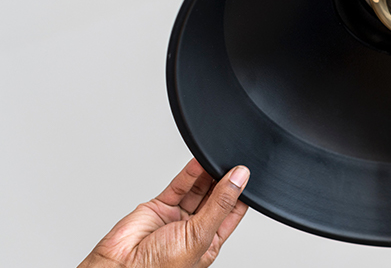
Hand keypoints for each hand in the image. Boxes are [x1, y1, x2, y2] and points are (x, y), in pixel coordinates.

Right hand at [79, 159, 249, 267]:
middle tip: (233, 163)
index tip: (246, 174)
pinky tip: (200, 162)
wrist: (119, 267)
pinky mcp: (160, 206)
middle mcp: (194, 229)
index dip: (240, 193)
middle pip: (215, 198)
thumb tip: (238, 180)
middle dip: (224, 180)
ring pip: (198, 189)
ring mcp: (177, 216)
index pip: (231, 212)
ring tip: (218, 159)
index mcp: (209, 242)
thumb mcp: (200, 235)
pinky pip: (179, 186)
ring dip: (208, 174)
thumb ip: (220, 204)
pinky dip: (190, 173)